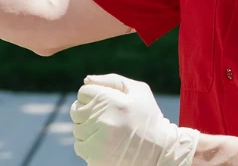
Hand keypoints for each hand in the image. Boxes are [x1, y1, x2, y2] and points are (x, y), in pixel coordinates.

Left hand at [70, 74, 199, 165]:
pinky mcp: (95, 158)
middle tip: (106, 116)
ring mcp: (97, 141)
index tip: (106, 102)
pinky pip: (80, 146)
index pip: (83, 92)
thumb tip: (86, 80)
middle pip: (76, 109)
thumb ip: (111, 80)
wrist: (161, 151)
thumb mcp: (138, 90)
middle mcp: (102, 120)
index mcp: (112, 100)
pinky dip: (89, 144)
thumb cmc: (148, 117)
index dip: (94, 95)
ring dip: (88, 128)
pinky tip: (106, 143)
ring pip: (77, 128)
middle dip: (88, 110)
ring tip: (108, 131)